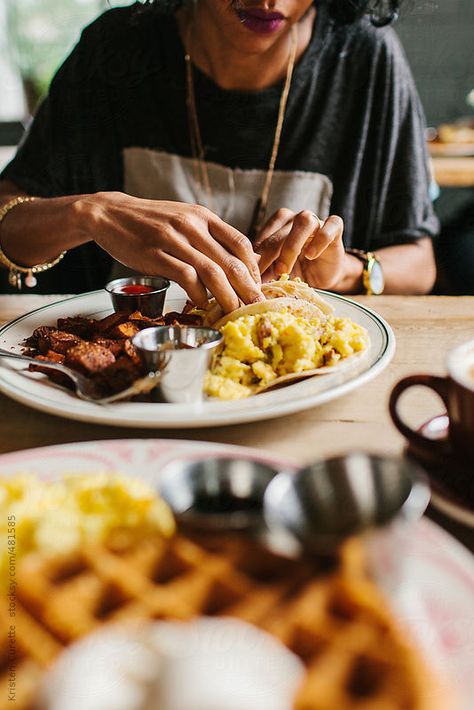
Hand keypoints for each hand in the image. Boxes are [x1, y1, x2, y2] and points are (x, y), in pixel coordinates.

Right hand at [77, 192, 262, 311]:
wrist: (110, 214)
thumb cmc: (151, 222)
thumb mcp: (184, 220)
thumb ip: (209, 237)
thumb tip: (237, 261)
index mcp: (202, 216)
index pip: (240, 243)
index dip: (253, 268)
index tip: (257, 286)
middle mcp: (191, 225)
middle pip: (230, 261)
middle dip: (247, 288)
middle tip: (256, 307)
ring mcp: (173, 239)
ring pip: (211, 271)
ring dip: (226, 296)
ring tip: (233, 311)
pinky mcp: (154, 254)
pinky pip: (185, 276)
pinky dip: (197, 293)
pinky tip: (200, 303)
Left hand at [254, 208, 346, 289]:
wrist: (324, 274)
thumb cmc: (298, 270)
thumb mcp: (277, 271)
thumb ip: (264, 268)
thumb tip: (247, 278)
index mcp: (278, 224)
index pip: (264, 235)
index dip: (255, 256)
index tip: (249, 276)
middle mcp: (296, 218)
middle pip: (281, 231)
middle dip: (269, 255)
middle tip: (261, 276)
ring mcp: (316, 221)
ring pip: (303, 223)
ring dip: (291, 247)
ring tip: (283, 270)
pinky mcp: (335, 228)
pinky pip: (330, 226)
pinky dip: (320, 240)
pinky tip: (311, 255)